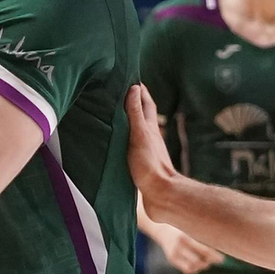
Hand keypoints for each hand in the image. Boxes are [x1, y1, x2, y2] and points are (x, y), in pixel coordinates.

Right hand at [126, 83, 178, 206]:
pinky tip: (117, 143)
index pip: (146, 103)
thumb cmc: (150, 165)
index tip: (130, 78)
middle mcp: (150, 137)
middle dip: (134, 103)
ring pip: (136, 131)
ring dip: (128, 122)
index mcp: (150, 128)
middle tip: (120, 93)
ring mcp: (146, 151)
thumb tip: (134, 88)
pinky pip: (130, 147)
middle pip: (143, 116)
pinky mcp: (140, 165)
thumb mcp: (140, 135)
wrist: (160, 195)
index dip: (140, 90)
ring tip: (114, 115)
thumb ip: (135, 114)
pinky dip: (124, 140)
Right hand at [148, 220, 222, 273]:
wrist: (162, 229)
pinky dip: (195, 269)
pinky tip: (198, 264)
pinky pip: (187, 270)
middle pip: (198, 261)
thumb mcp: (191, 227)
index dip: (214, 256)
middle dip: (208, 262)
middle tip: (215, 260)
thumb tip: (221, 243)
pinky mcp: (172, 259)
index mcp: (186, 237)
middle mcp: (179, 246)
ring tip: (206, 261)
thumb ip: (203, 235)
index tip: (222, 259)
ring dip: (202, 266)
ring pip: (192, 267)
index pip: (203, 250)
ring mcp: (174, 254)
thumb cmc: (183, 227)